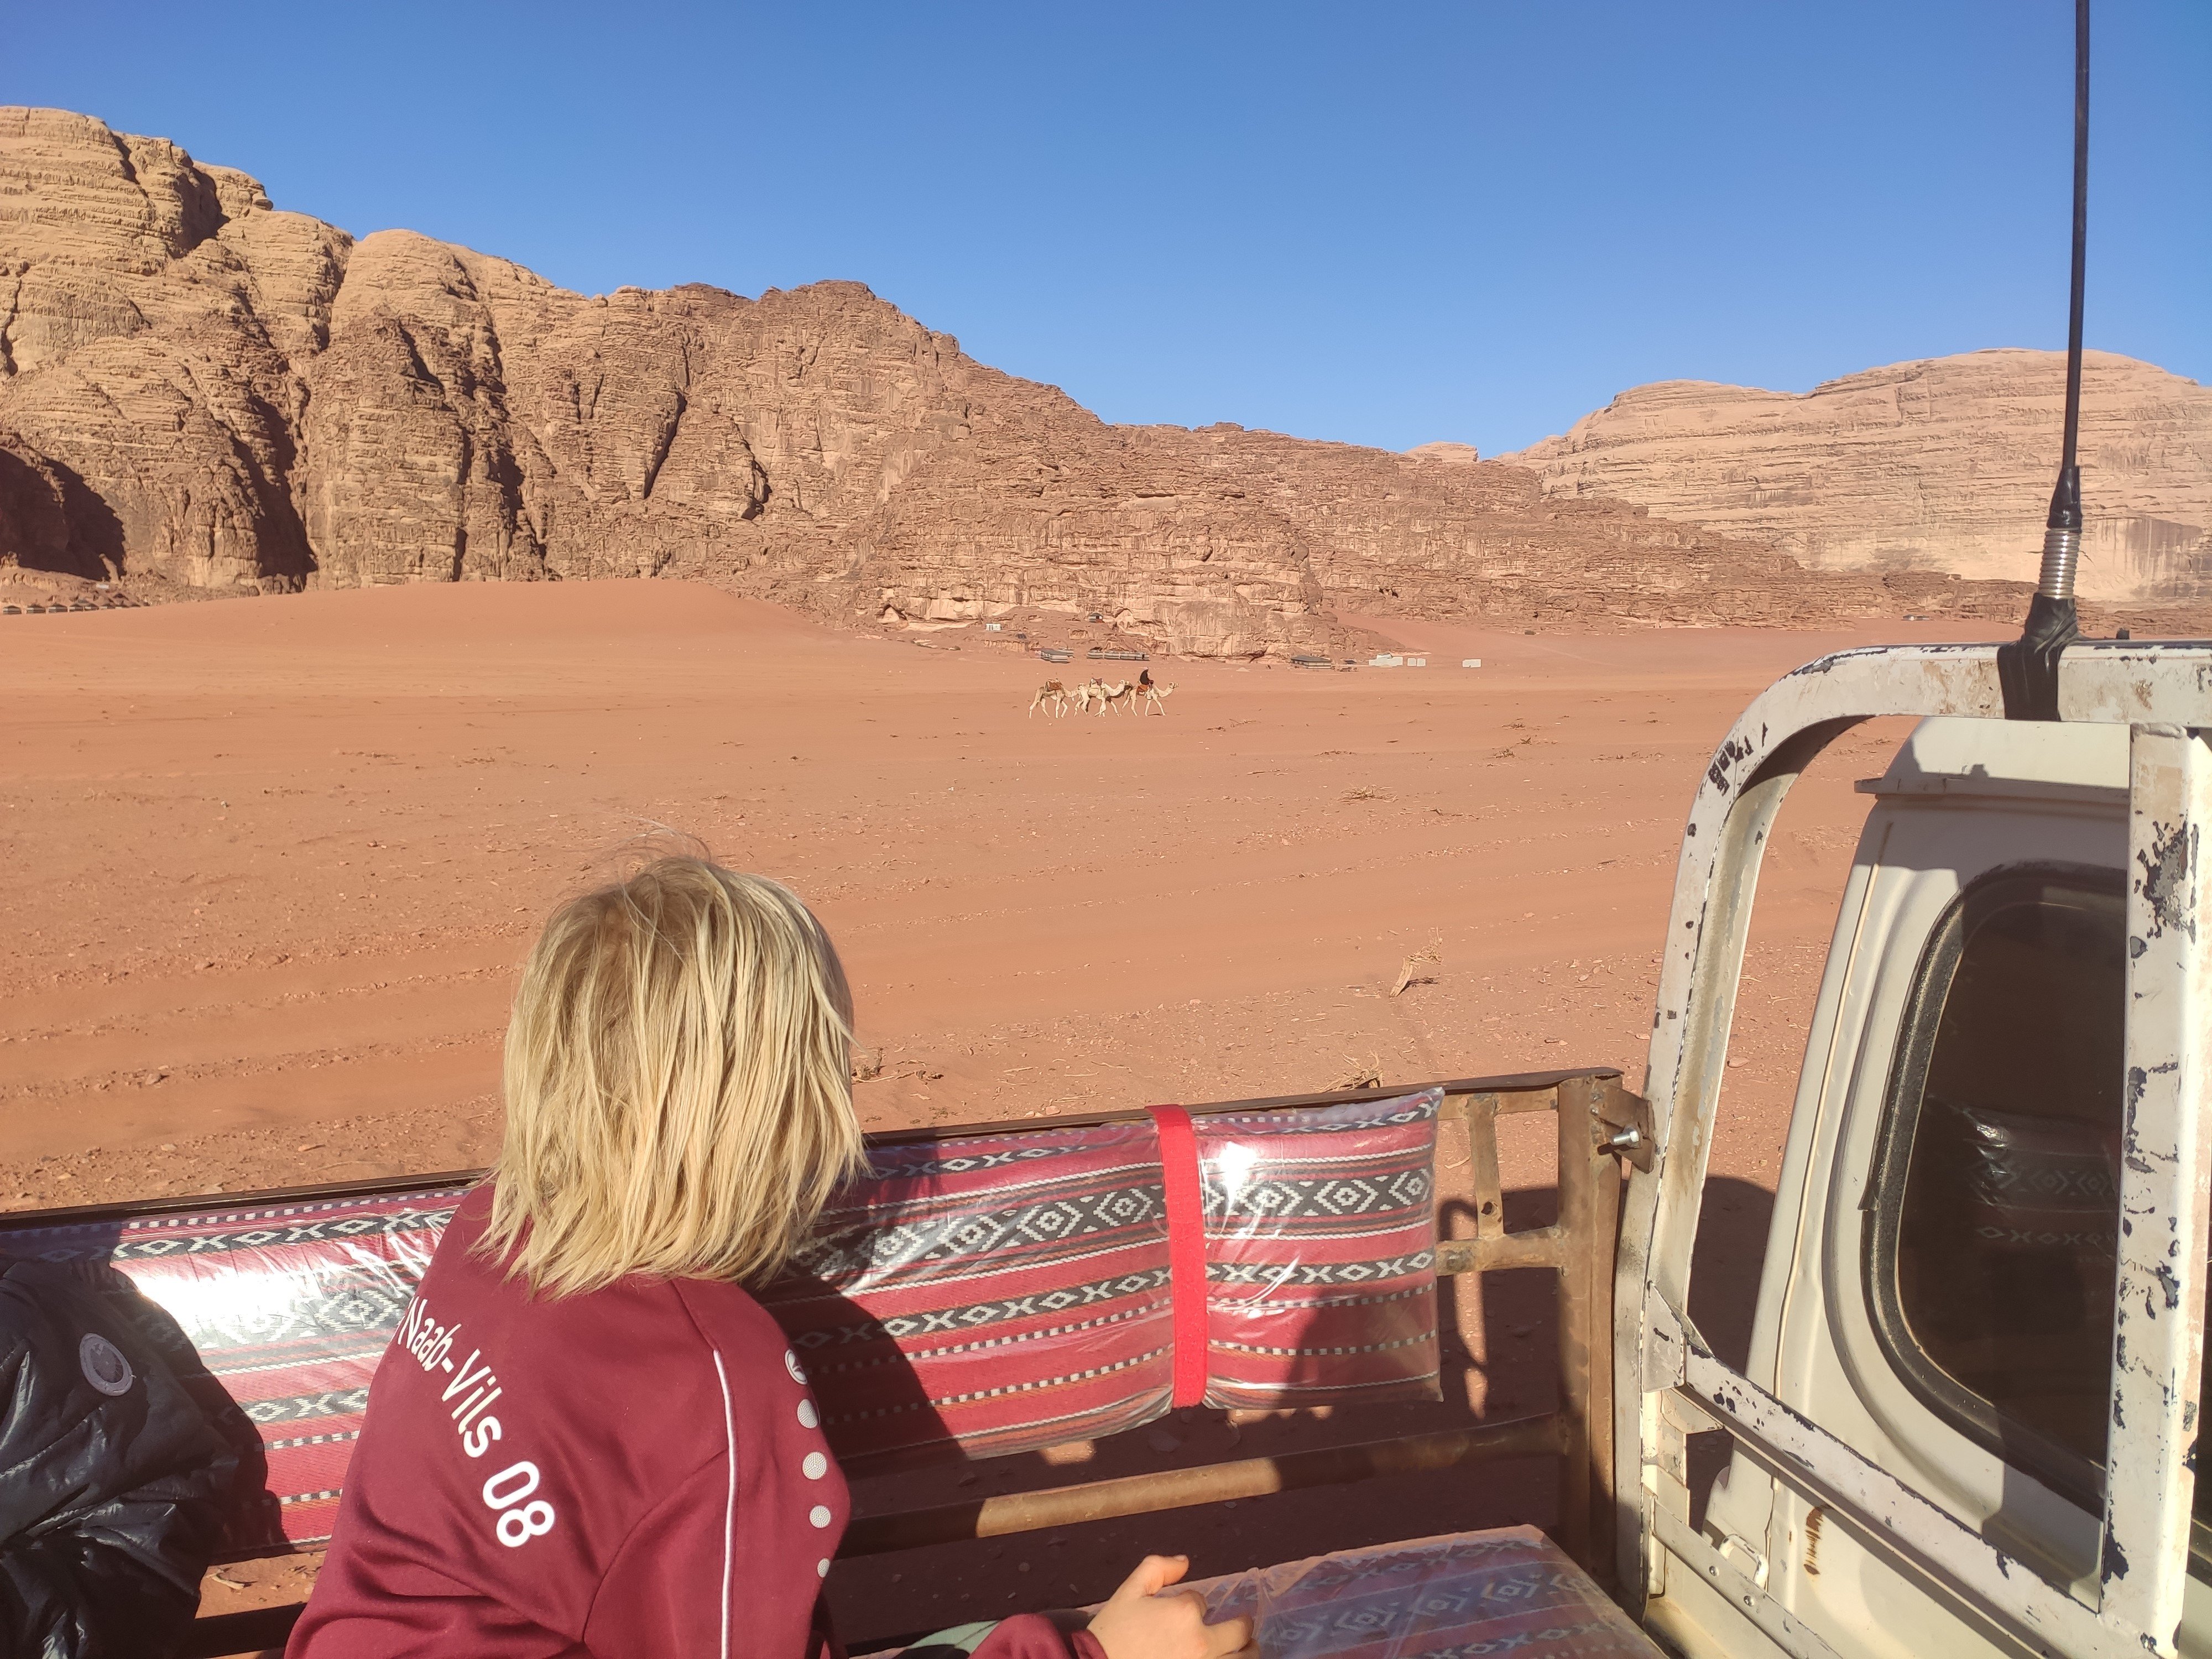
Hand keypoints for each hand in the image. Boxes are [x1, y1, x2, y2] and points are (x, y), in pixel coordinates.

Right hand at [1087, 1555, 1254, 1658]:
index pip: (1201, 1602)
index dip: (1192, 1605)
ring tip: (1249, 1650)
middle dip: (1243, 1627)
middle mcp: (1202, 1643)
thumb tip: (1185, 1561)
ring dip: (1250, 1653)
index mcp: (1185, 1613)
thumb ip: (1157, 1568)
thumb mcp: (1128, 1592)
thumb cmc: (1111, 1634)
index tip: (1181, 1612)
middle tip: (1245, 1629)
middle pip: (1240, 1634)